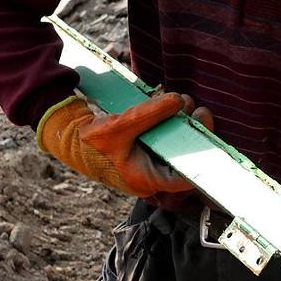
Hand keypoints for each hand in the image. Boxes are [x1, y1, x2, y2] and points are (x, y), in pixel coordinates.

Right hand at [36, 91, 210, 199]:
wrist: (69, 138)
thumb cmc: (90, 140)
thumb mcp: (120, 124)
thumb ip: (149, 113)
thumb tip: (178, 101)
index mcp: (145, 179)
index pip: (184, 179)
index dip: (201, 161)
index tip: (211, 139)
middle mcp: (151, 173)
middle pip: (183, 156)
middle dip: (193, 132)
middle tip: (199, 110)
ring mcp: (149, 161)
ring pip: (175, 144)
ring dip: (182, 123)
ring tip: (183, 101)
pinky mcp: (146, 148)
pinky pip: (165, 137)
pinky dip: (169, 122)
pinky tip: (171, 106)